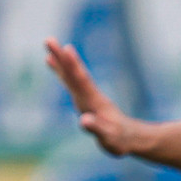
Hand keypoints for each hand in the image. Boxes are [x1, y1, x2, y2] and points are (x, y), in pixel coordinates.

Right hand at [44, 38, 143, 156]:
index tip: (66, 49)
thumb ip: (97, 129)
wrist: (132, 138)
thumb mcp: (109, 138)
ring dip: (60, 61)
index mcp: (95, 102)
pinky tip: (53, 64)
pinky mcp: (85, 100)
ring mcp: (87, 97)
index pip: (82, 81)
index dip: (74, 67)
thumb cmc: (120, 141)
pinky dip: (62, 72)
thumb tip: (83, 120)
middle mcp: (90, 96)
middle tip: (48, 39)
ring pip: (72, 76)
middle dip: (62, 58)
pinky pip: (71, 83)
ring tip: (48, 46)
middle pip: (74, 74)